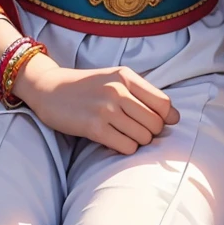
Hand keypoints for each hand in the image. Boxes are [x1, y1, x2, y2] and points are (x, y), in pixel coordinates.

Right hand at [14, 56, 179, 154]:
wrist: (49, 89)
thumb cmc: (87, 86)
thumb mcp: (115, 79)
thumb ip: (142, 93)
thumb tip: (174, 117)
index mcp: (126, 76)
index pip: (163, 103)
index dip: (166, 117)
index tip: (161, 123)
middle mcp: (118, 91)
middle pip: (155, 122)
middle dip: (152, 132)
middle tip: (138, 131)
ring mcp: (106, 109)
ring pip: (143, 137)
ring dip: (139, 141)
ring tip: (126, 135)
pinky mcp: (93, 127)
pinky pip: (126, 146)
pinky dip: (126, 148)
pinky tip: (115, 141)